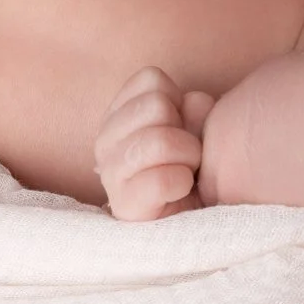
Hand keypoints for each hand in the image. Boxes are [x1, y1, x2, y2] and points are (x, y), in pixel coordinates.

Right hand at [94, 67, 215, 220]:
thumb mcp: (198, 130)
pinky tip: (180, 191)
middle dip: (185, 130)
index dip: (178, 100)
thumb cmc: (195, 171)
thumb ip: (196, 110)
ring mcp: (109, 174)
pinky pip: (161, 179)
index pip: (151, 79)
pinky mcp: (123, 205)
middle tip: (186, 156)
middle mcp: (105, 141)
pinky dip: (182, 183)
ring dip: (187, 157)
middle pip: (157, 105)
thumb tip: (194, 102)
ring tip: (186, 173)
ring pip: (159, 140)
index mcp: (119, 115)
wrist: (193, 224)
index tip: (182, 127)